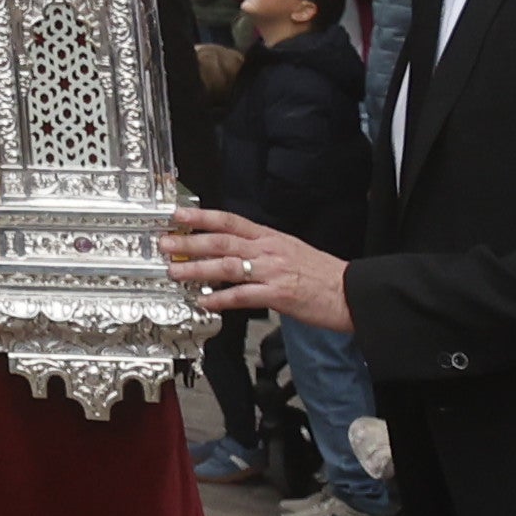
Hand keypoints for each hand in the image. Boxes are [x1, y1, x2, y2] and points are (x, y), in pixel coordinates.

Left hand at [157, 207, 352, 329]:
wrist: (350, 292)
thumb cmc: (321, 274)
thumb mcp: (290, 249)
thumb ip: (261, 248)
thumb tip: (233, 250)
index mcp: (270, 237)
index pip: (230, 220)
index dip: (201, 216)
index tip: (176, 214)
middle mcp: (268, 250)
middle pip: (222, 241)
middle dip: (189, 242)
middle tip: (165, 244)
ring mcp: (272, 271)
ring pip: (227, 266)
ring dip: (198, 269)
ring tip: (175, 273)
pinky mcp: (278, 295)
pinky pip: (243, 296)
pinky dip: (221, 299)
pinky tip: (205, 301)